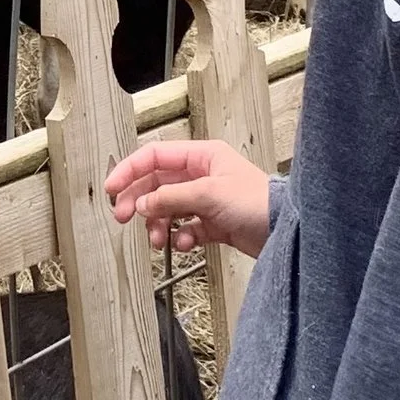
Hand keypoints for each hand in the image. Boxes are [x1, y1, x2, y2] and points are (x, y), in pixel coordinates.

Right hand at [104, 140, 272, 258]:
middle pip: (157, 184)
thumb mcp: (209, 193)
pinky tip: (184, 243)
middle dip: (139, 201)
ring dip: (159, 224)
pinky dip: (180, 237)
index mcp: (202, 157)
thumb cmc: (260, 202)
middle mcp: (202, 175)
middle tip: (124, 217)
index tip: (112, 189)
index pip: (154, 157)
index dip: (130, 171)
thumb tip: (143, 204)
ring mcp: (208, 200)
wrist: (287, 232)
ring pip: (168, 209)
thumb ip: (170, 197)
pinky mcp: (215, 223)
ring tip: (158, 239)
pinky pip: (185, 228)